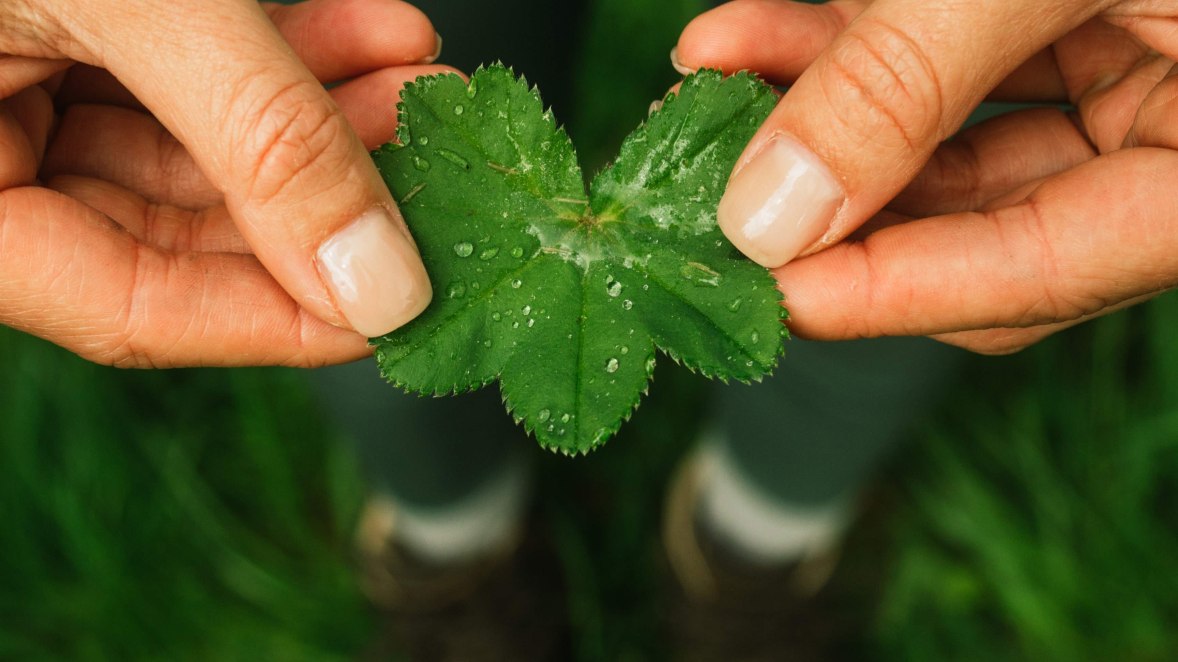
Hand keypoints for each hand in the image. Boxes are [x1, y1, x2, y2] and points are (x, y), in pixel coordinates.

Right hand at [0, 0, 448, 366]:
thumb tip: (382, 287)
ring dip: (325, 119)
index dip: (279, 319)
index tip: (402, 307)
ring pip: (199, 150)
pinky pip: (186, 74)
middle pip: (180, 231)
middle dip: (326, 195)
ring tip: (424, 85)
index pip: (128, 308)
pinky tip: (375, 35)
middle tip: (435, 169)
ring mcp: (19, 85)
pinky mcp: (69, 29)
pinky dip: (285, 55)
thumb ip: (259, 139)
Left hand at [676, 0, 1177, 353]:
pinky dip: (850, 51)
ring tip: (707, 87)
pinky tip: (749, 38)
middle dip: (825, 201)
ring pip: (946, 139)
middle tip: (706, 194)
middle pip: (976, 224)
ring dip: (811, 116)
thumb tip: (770, 214)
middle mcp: (1167, 143)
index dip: (881, 291)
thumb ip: (911, 82)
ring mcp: (1130, 77)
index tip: (755, 290)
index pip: (1032, 278)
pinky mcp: (1080, 25)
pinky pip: (954, 64)